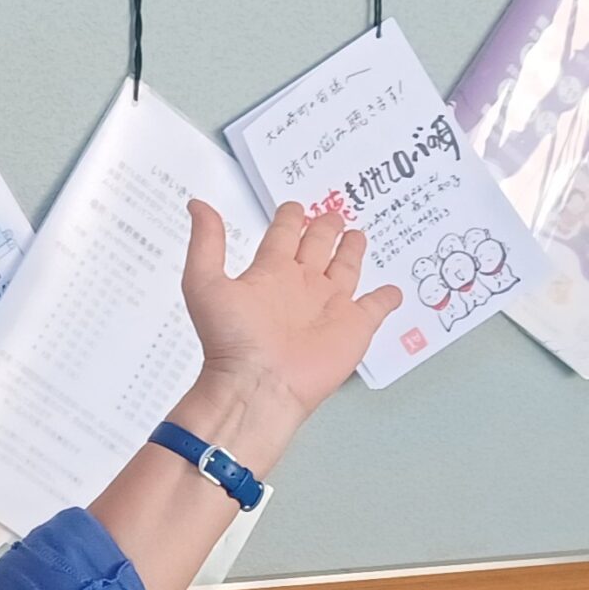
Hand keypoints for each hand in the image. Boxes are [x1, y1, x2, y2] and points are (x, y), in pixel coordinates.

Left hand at [175, 199, 400, 462]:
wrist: (258, 384)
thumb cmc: (230, 340)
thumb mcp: (205, 283)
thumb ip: (206, 242)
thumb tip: (197, 205)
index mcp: (270, 272)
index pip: (284, 235)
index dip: (290, 218)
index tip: (295, 205)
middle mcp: (301, 286)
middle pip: (318, 246)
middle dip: (325, 228)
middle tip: (333, 213)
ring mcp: (329, 307)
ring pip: (346, 270)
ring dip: (352, 252)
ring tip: (357, 235)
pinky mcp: (354, 327)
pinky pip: (376, 308)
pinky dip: (387, 298)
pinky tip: (392, 290)